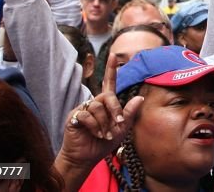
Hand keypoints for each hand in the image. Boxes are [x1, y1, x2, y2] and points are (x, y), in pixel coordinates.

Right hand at [57, 56, 141, 173]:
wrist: (86, 157)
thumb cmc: (103, 144)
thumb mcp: (121, 129)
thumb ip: (129, 114)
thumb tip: (139, 98)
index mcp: (106, 104)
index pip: (109, 84)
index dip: (111, 70)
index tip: (113, 55)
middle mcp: (94, 103)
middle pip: (107, 96)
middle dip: (115, 110)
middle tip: (117, 124)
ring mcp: (83, 109)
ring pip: (97, 107)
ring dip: (104, 123)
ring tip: (104, 135)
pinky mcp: (74, 116)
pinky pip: (87, 115)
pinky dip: (95, 126)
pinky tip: (95, 134)